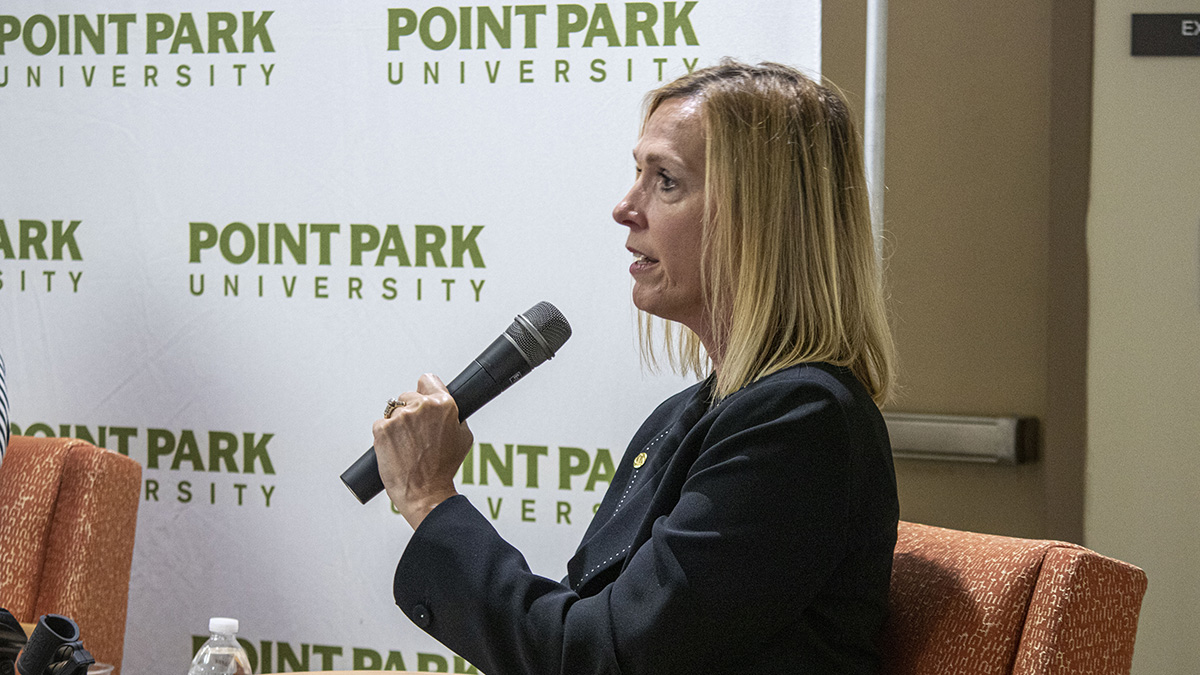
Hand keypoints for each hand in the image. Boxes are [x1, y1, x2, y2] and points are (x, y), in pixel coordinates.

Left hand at [372, 373, 473, 528]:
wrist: (424, 492)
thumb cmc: (443, 469)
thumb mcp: (464, 437)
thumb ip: (455, 416)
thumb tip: (446, 406)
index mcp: (443, 405)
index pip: (427, 379)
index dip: (426, 390)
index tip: (423, 397)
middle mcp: (421, 407)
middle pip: (408, 395)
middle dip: (411, 411)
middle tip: (417, 433)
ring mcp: (399, 417)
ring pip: (394, 411)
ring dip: (398, 424)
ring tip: (407, 445)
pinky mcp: (382, 429)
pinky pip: (381, 424)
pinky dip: (385, 435)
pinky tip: (396, 449)